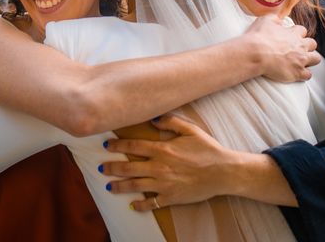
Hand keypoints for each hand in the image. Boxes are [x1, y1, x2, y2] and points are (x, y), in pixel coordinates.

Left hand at [100, 114, 235, 210]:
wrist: (223, 172)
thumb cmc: (208, 149)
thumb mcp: (191, 130)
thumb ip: (171, 122)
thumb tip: (153, 118)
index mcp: (162, 149)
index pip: (133, 146)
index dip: (118, 145)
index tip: (106, 145)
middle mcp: (159, 167)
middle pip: (128, 167)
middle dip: (112, 167)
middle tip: (100, 168)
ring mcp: (164, 184)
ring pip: (135, 185)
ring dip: (119, 186)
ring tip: (108, 186)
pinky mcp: (171, 197)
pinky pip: (151, 203)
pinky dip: (140, 205)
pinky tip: (132, 205)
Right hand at [245, 15, 319, 81]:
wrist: (255, 54)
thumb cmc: (258, 38)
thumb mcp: (264, 21)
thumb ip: (274, 19)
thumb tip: (279, 21)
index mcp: (293, 33)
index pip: (302, 30)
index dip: (297, 34)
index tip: (291, 37)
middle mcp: (300, 46)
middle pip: (312, 44)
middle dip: (307, 46)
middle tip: (297, 49)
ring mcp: (300, 60)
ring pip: (316, 59)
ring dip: (310, 60)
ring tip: (301, 62)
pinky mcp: (297, 73)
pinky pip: (308, 75)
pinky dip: (304, 75)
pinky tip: (297, 74)